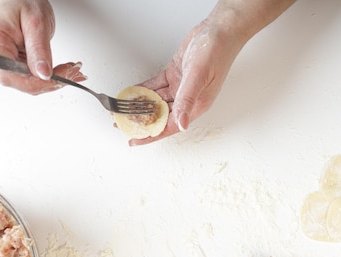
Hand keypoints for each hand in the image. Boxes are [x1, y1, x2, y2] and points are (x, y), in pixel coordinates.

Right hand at [0, 0, 84, 93]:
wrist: (19, 1)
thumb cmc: (23, 4)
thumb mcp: (36, 22)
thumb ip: (39, 49)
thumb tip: (43, 74)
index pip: (11, 76)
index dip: (39, 82)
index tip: (63, 77)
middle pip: (22, 84)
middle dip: (51, 82)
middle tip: (74, 72)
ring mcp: (2, 65)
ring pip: (31, 85)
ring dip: (55, 81)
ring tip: (72, 70)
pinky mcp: (14, 68)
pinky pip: (34, 79)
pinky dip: (52, 77)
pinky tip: (65, 70)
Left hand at [129, 19, 244, 145]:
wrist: (219, 31)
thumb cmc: (216, 53)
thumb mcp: (198, 77)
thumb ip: (187, 100)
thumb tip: (182, 124)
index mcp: (196, 105)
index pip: (170, 126)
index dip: (151, 134)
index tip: (135, 140)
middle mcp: (188, 99)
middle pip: (161, 116)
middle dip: (141, 121)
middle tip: (121, 124)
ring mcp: (181, 87)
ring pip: (157, 101)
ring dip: (140, 105)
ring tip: (122, 109)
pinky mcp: (176, 75)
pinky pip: (156, 86)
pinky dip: (144, 89)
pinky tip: (132, 92)